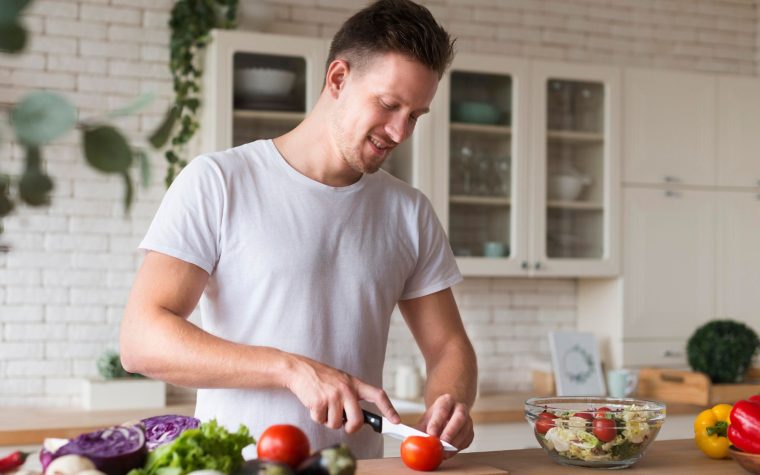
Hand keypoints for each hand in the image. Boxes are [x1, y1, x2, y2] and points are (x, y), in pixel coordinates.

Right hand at [285, 354, 399, 432]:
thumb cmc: (322, 378)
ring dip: (329, 420)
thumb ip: (352, 396)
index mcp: (355, 383)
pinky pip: (321, 421)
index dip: (389, 409)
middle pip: (358, 420)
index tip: (396, 420)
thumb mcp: (342, 381)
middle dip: (351, 428)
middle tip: (346, 425)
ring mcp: (333, 396)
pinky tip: (314, 404)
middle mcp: (346, 389)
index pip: (377, 395)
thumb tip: (360, 419)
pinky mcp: (319, 402)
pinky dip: (317, 417)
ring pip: (336, 424)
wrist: (300, 370)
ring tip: (324, 406)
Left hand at [416, 394, 473, 456]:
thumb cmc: (435, 418)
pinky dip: (459, 447)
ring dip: (455, 442)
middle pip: (459, 418)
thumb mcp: (425, 419)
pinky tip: (450, 452)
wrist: (448, 415)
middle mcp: (459, 407)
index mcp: (446, 401)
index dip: (437, 421)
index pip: (442, 409)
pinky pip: (467, 439)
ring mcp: (468, 419)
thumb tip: (406, 437)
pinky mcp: (471, 431)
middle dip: (450, 431)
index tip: (430, 433)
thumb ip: (417, 428)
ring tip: (444, 452)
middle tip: (441, 443)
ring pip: (465, 429)